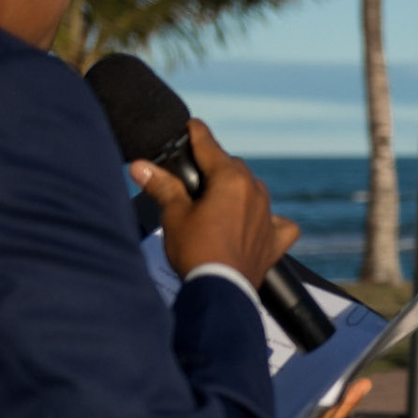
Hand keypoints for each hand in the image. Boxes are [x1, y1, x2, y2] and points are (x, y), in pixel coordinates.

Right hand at [133, 120, 295, 282]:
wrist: (220, 291)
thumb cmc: (196, 251)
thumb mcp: (174, 215)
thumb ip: (162, 187)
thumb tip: (140, 166)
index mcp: (231, 180)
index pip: (211, 147)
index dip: (198, 134)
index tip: (192, 125)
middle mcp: (255, 192)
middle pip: (233, 168)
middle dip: (215, 166)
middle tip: (196, 173)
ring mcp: (269, 216)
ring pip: (254, 191)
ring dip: (238, 190)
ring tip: (218, 199)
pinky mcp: (275, 241)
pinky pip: (278, 223)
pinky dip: (267, 221)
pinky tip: (257, 224)